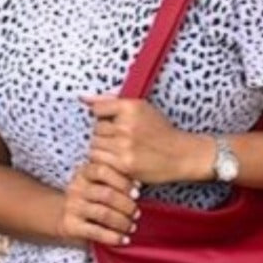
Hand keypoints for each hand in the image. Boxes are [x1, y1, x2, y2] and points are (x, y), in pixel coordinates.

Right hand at [56, 161, 139, 246]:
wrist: (60, 214)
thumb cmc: (88, 196)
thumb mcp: (96, 182)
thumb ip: (115, 179)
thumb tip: (137, 183)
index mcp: (84, 173)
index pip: (103, 171)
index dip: (122, 182)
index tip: (137, 192)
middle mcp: (76, 188)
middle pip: (106, 194)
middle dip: (126, 205)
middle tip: (136, 213)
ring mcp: (72, 207)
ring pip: (103, 214)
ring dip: (122, 222)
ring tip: (132, 227)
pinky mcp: (70, 225)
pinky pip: (96, 232)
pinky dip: (113, 237)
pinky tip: (124, 240)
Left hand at [84, 95, 210, 184]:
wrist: (181, 154)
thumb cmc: (160, 131)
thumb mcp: (140, 108)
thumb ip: (110, 101)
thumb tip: (82, 98)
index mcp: (131, 107)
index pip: (98, 110)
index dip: (104, 118)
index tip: (115, 124)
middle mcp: (127, 125)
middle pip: (96, 129)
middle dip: (104, 135)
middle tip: (119, 140)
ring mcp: (125, 145)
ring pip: (94, 146)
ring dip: (102, 150)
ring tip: (117, 151)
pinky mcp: (125, 164)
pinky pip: (100, 161)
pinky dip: (105, 162)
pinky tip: (117, 161)